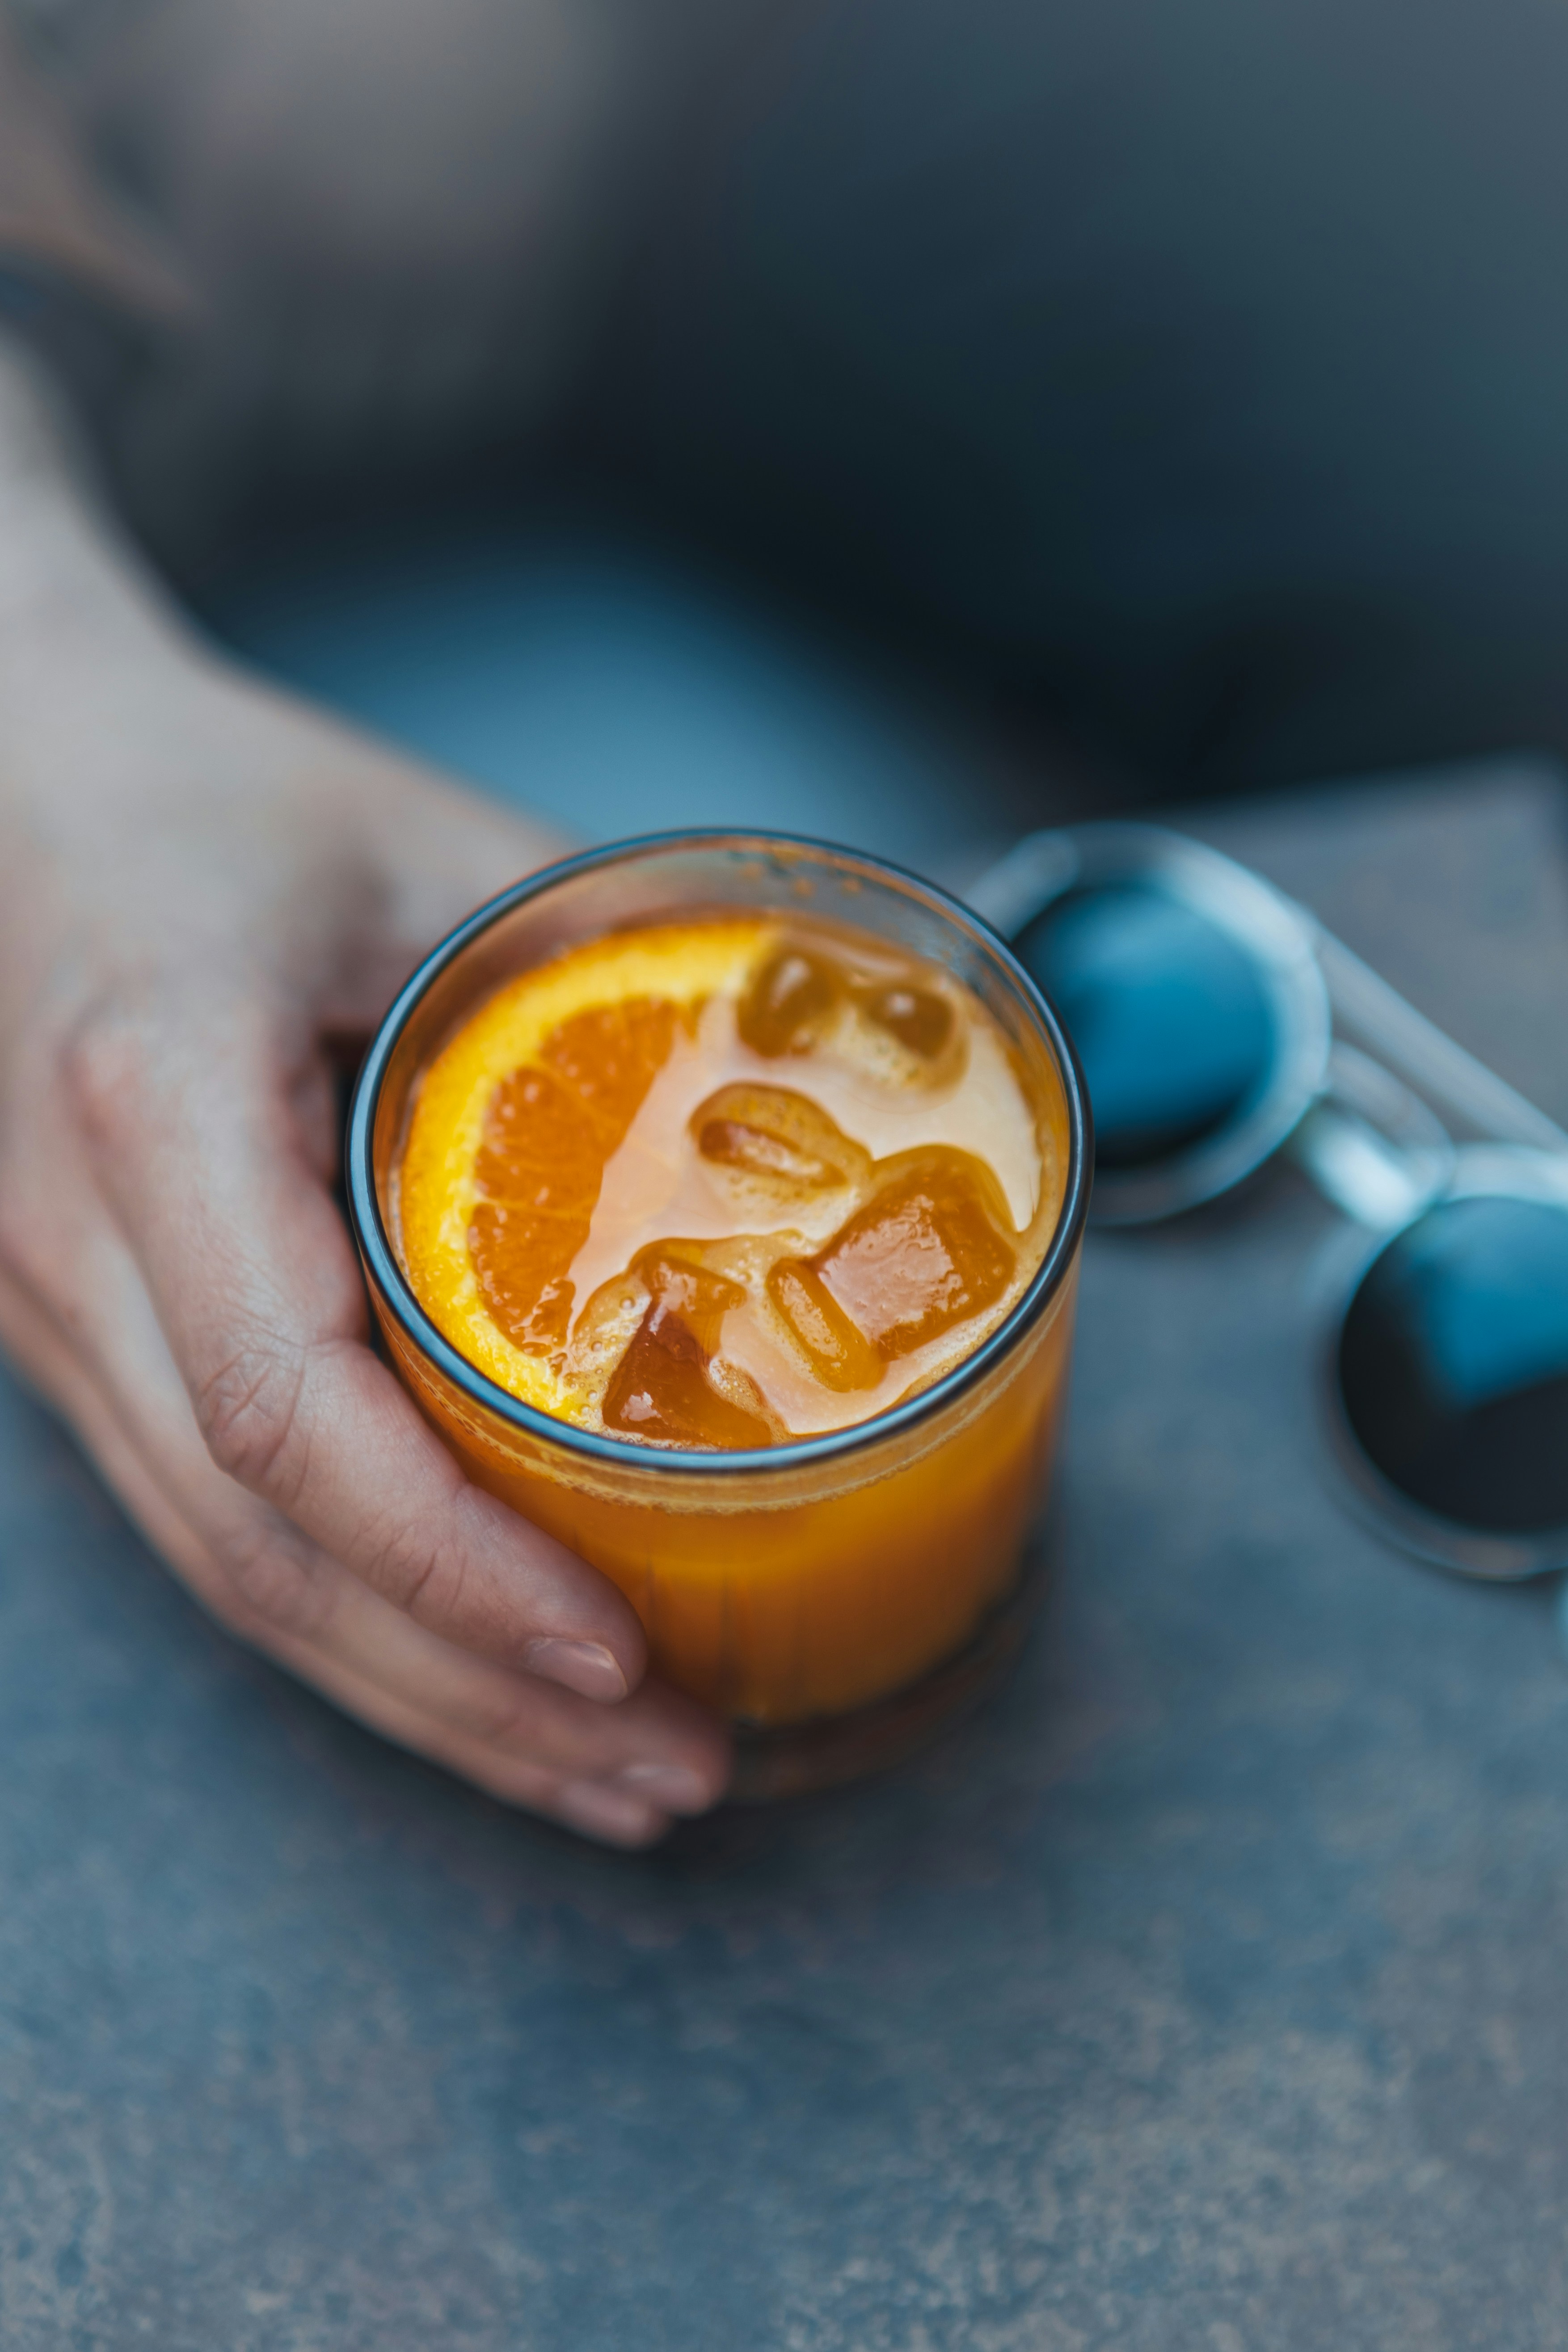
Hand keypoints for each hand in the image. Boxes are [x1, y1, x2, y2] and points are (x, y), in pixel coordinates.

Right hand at [0, 587, 730, 1844]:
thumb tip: (810, 1086)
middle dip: (471, 1692)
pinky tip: (473, 1676)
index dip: (450, 1557)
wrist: (19, 789)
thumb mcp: (430, 850)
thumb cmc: (225, 803)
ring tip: (605, 1776)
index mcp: (161, 1098)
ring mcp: (60, 1312)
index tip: (613, 1645)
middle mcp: (80, 1241)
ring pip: (229, 1575)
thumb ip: (609, 966)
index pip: (285, 1402)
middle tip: (672, 1769)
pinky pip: (218, 1525)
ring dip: (423, 1699)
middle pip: (263, 1548)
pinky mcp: (89, 1340)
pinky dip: (358, 1625)